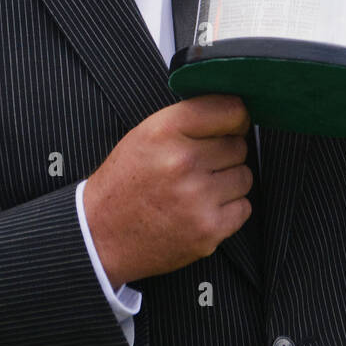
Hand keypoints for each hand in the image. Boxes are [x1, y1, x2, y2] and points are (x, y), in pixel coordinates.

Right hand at [82, 94, 252, 289]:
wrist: (101, 235)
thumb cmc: (125, 181)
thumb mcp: (145, 134)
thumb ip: (189, 119)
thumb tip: (236, 113)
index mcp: (165, 130)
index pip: (230, 110)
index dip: (236, 118)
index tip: (233, 125)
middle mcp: (182, 161)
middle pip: (239, 146)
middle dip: (225, 154)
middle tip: (201, 165)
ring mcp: (197, 198)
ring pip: (244, 176)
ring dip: (229, 181)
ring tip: (199, 188)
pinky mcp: (208, 229)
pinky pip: (244, 207)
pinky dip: (229, 209)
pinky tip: (203, 209)